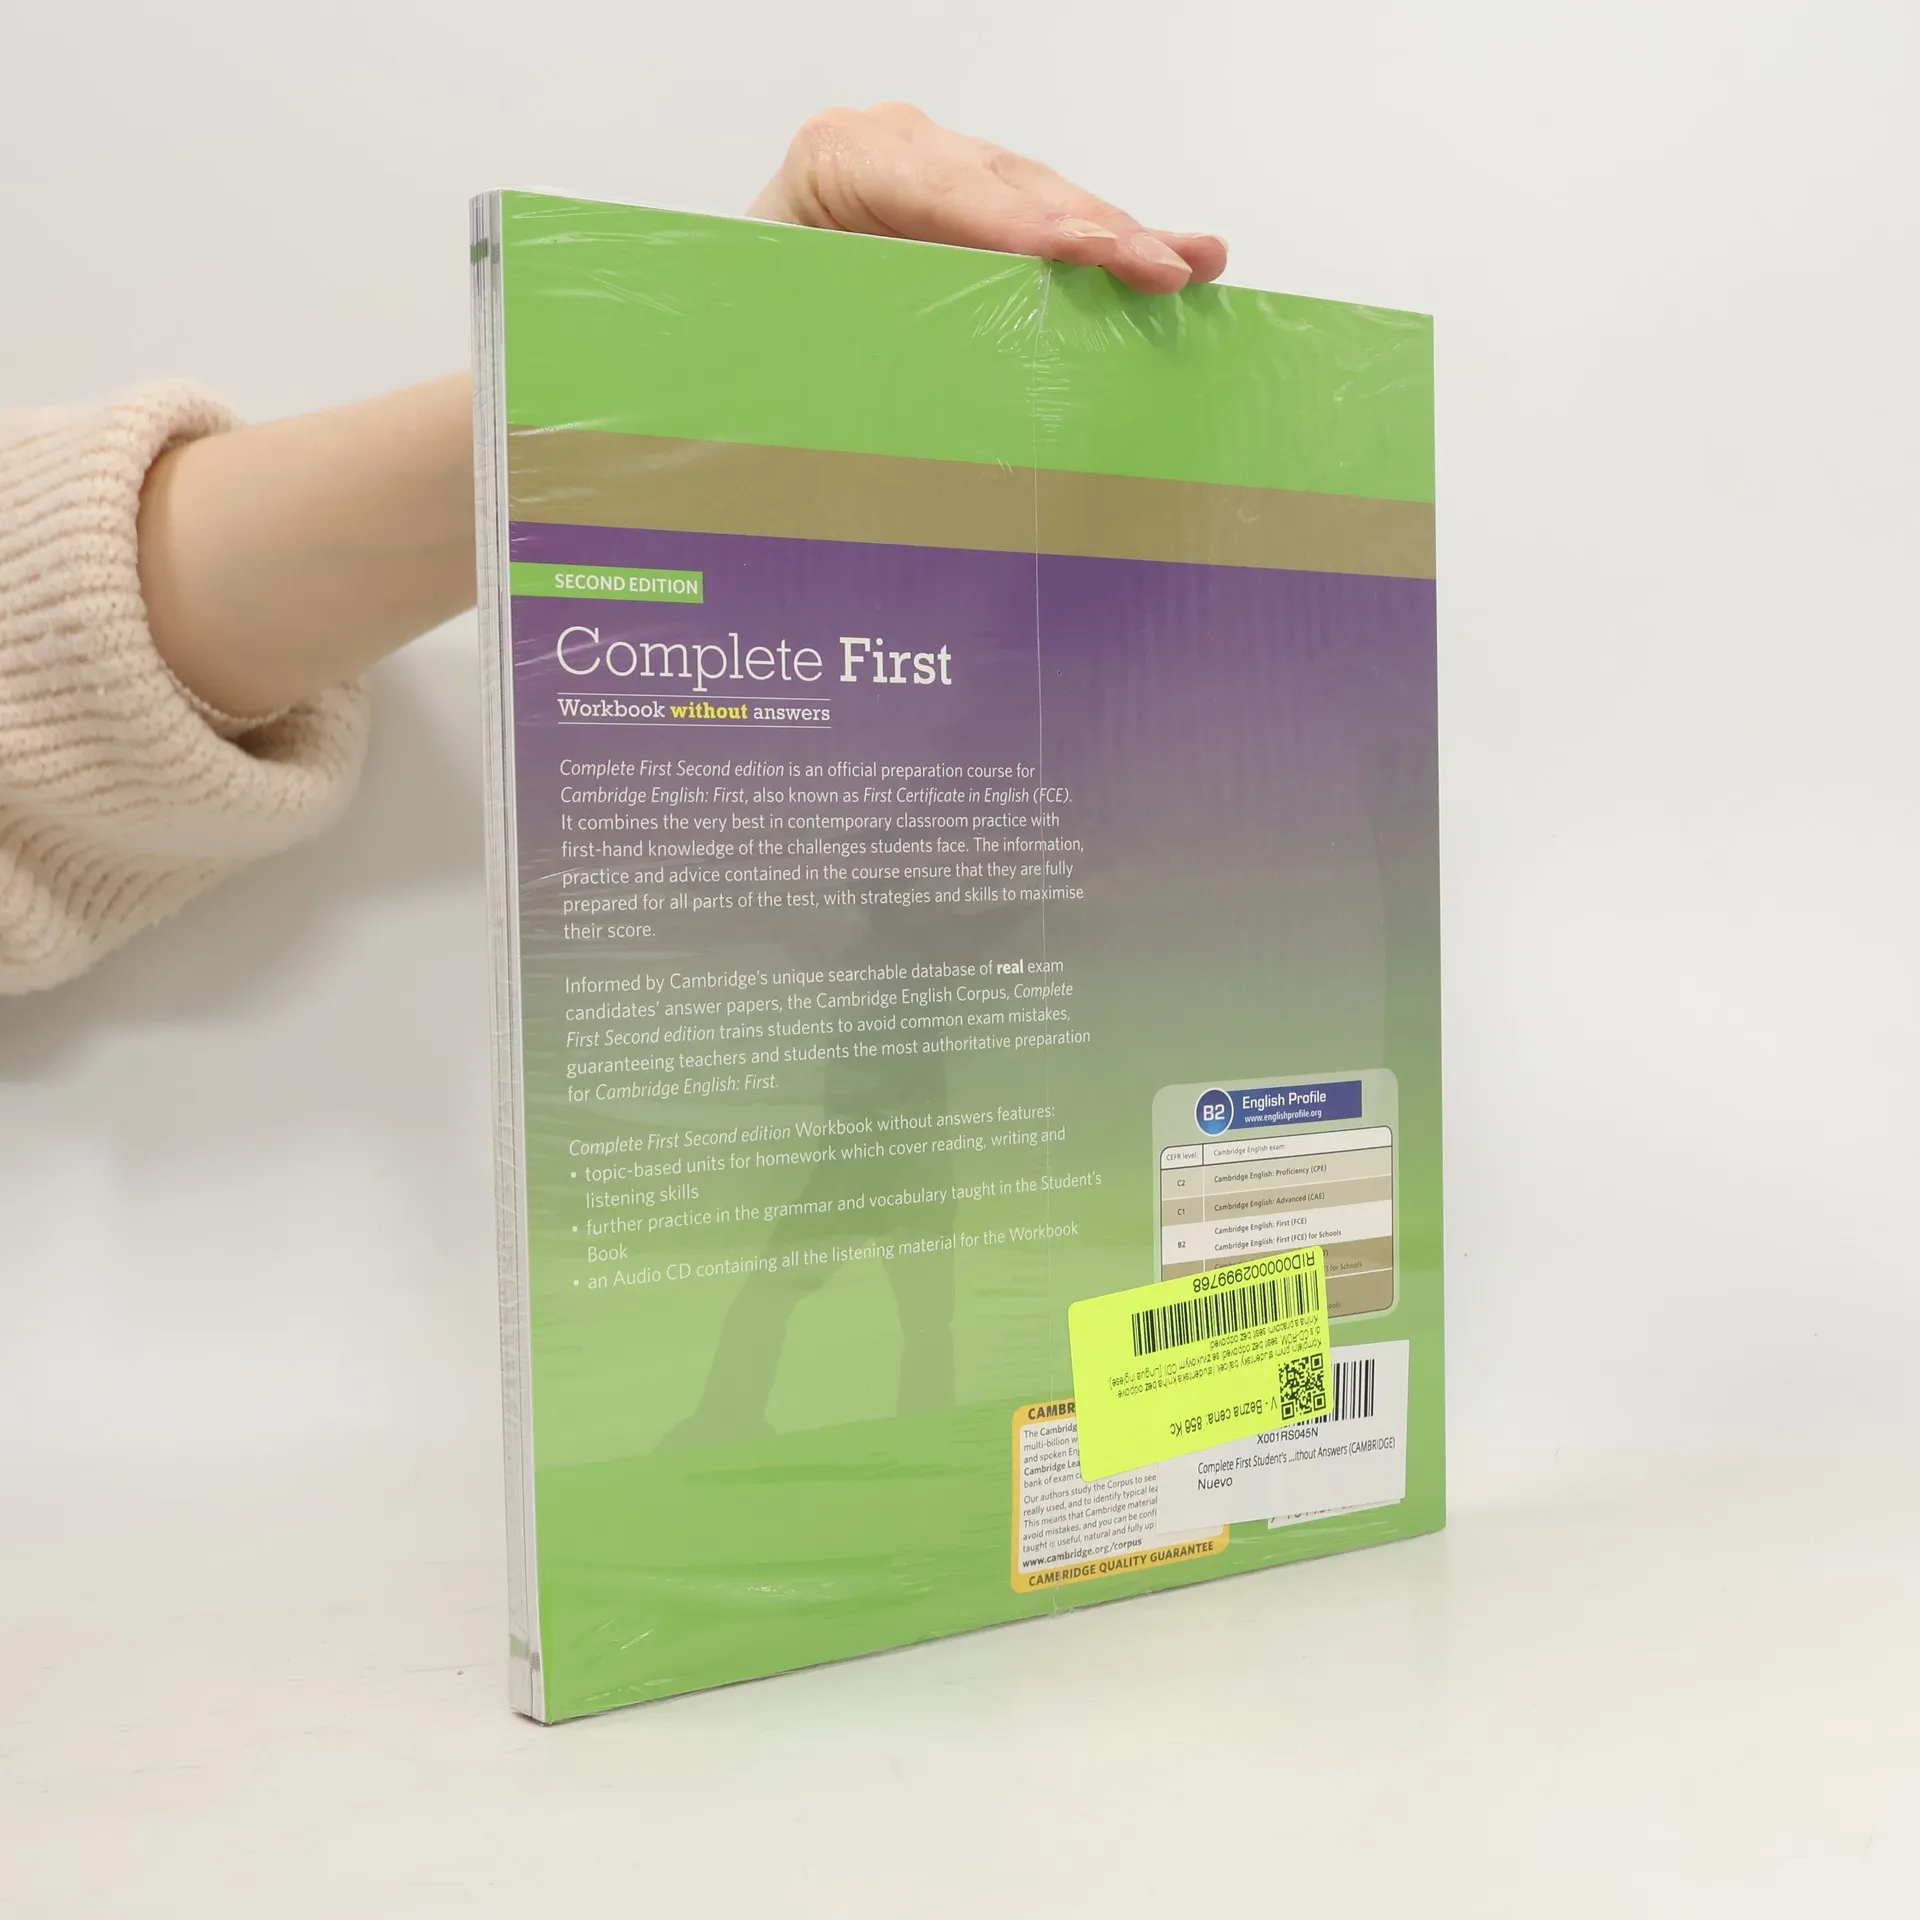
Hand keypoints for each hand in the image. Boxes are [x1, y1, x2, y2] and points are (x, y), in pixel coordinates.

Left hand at [749, 102, 1226, 294]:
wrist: (730, 318)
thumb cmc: (754, 325)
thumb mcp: (788, 326)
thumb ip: (861, 331)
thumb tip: (939, 382)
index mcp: (838, 159)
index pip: (943, 189)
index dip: (1019, 223)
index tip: (1084, 252)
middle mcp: (894, 146)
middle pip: (1009, 186)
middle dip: (1092, 229)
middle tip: (1164, 268)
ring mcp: (940, 168)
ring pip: (1041, 199)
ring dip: (1121, 236)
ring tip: (1196, 261)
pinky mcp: (972, 203)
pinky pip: (1045, 221)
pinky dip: (1107, 246)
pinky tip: (1177, 254)